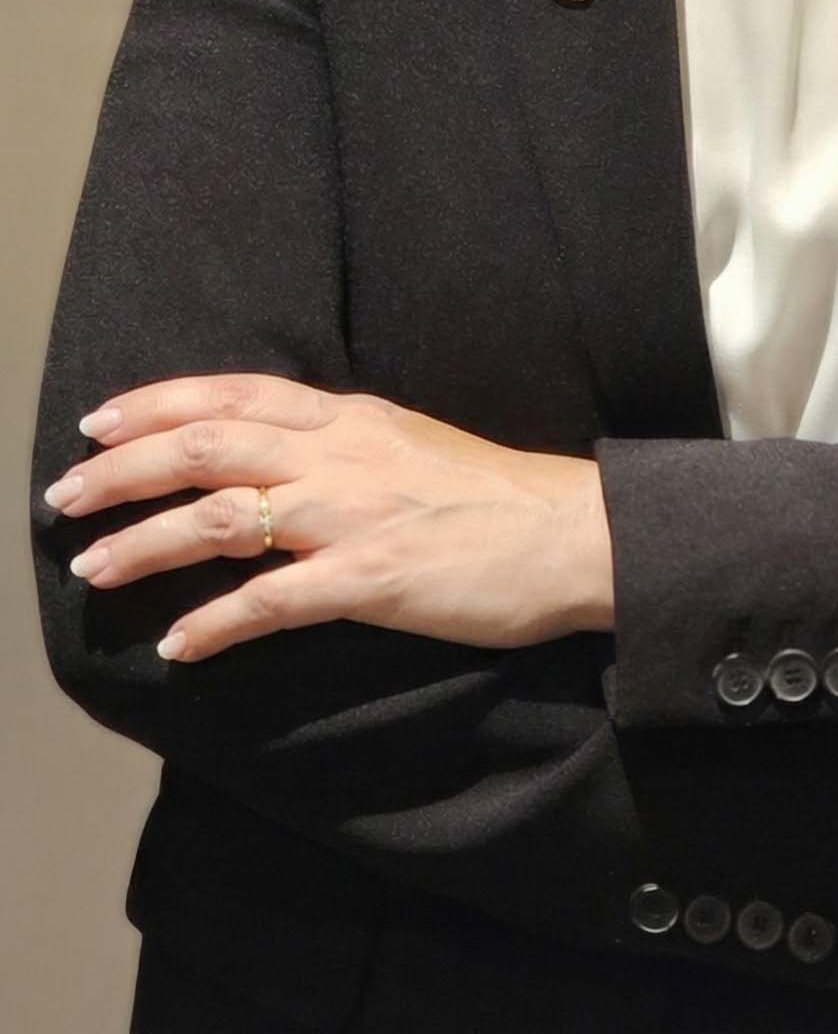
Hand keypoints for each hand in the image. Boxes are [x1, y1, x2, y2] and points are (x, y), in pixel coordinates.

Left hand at [44, 372, 614, 664]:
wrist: (570, 532)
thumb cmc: (492, 497)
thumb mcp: (405, 444)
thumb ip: (339, 445)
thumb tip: (275, 459)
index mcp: (348, 417)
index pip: (233, 394)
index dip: (158, 404)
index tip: (98, 422)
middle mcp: (339, 453)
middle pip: (207, 445)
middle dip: (124, 469)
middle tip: (65, 495)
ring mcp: (352, 514)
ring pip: (223, 515)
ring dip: (147, 542)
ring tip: (93, 570)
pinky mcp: (371, 578)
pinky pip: (274, 600)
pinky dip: (217, 623)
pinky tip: (179, 646)